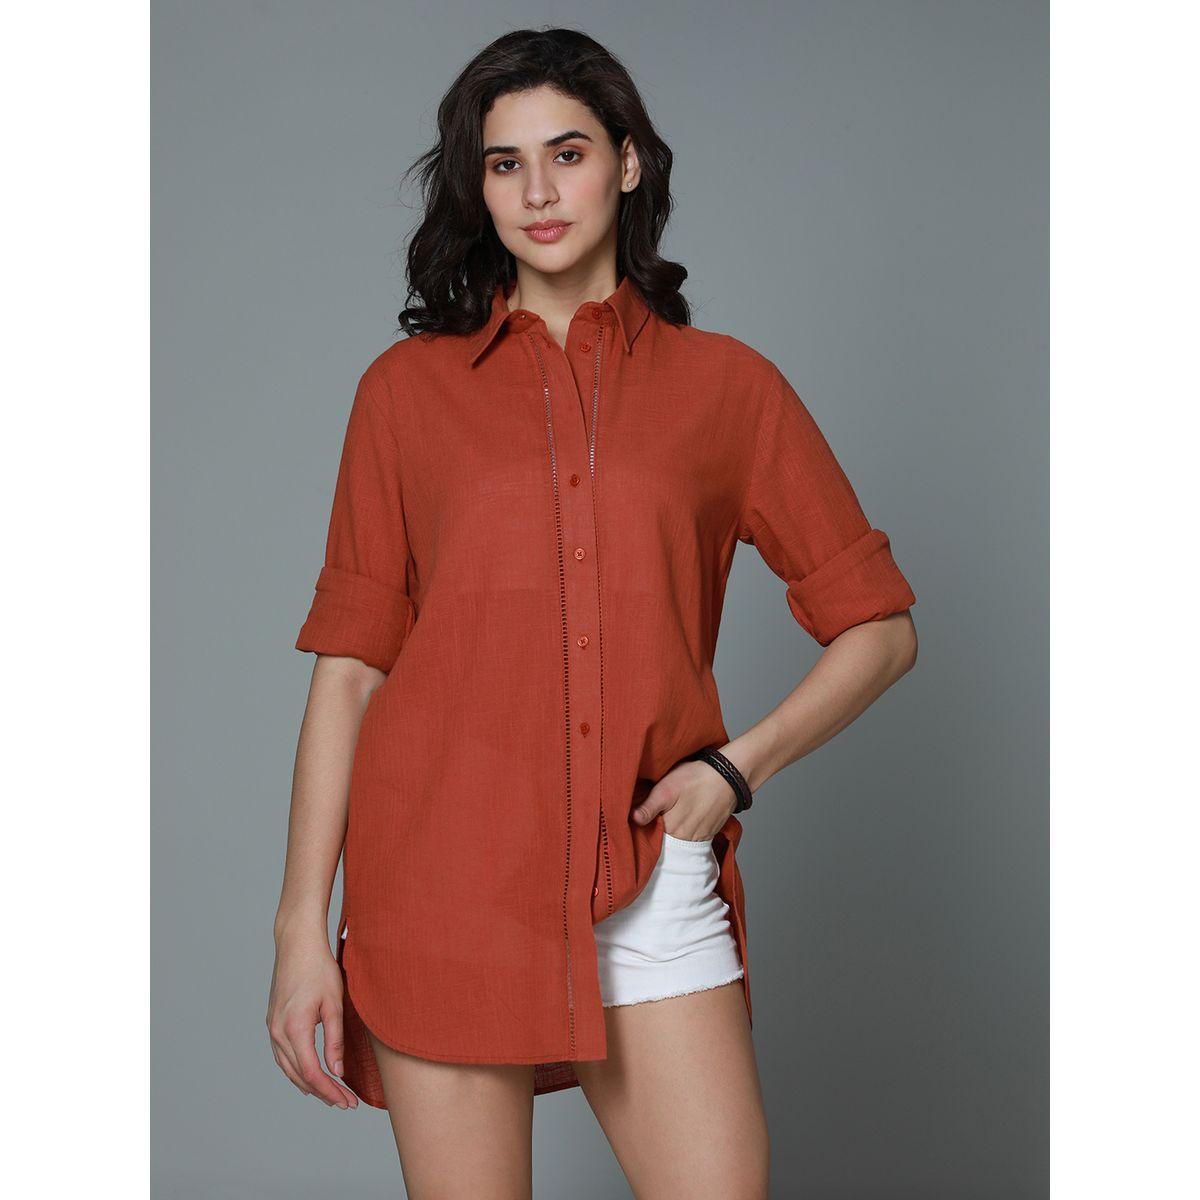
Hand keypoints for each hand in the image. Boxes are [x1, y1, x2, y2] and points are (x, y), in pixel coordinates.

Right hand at [266, 926, 359, 1109]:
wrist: (297, 944)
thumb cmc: (319, 968)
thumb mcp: (334, 1003)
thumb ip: (335, 1039)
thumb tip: (337, 1071)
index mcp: (294, 1028)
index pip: (312, 1072)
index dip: (330, 1091)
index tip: (348, 1101)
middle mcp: (277, 1032)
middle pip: (299, 1075)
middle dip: (322, 1092)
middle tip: (345, 1103)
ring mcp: (272, 1027)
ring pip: (287, 1068)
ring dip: (308, 1084)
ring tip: (329, 1095)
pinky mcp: (273, 1021)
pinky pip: (282, 1056)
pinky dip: (295, 1070)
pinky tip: (306, 1076)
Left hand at [630, 758, 737, 840]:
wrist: (727, 777)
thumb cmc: (695, 778)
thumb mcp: (666, 788)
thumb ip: (649, 807)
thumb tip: (633, 820)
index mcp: (670, 828)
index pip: (650, 836)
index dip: (646, 827)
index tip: (644, 817)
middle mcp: (684, 839)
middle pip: (664, 840)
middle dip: (659, 830)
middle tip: (660, 812)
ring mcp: (698, 838)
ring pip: (678, 840)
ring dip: (673, 831)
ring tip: (675, 813)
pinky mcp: (708, 835)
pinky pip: (691, 839)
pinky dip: (686, 831)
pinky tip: (687, 816)